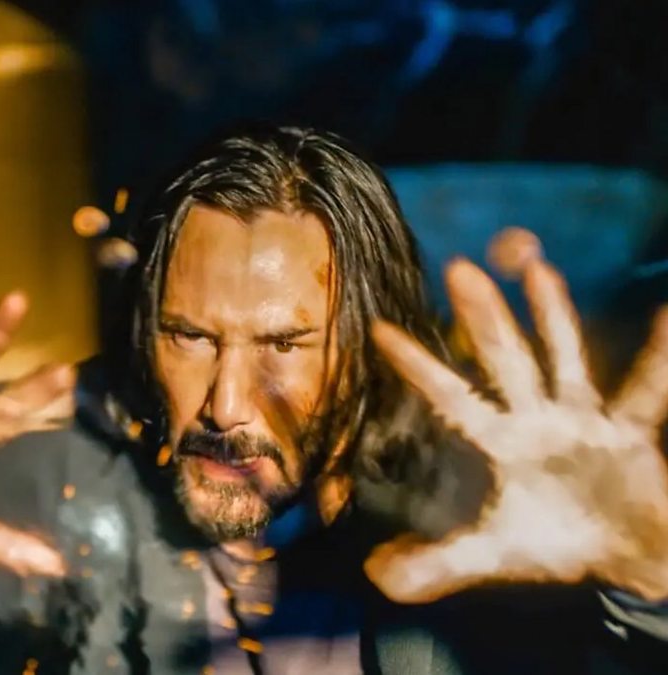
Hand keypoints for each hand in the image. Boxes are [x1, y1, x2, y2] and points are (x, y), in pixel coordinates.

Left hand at [365, 253, 667, 602]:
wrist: (624, 558)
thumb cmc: (556, 543)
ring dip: (553, 315)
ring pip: (564, 358)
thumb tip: (374, 575)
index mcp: (502, 441)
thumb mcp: (492, 554)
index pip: (451, 397)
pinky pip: (646, 392)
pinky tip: (666, 315)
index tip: (381, 330)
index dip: (419, 366)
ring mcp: (583, 419)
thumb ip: (436, 563)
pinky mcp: (629, 432)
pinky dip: (660, 358)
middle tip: (457, 269)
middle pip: (505, 360)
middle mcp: (537, 419)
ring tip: (539, 269)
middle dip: (484, 318)